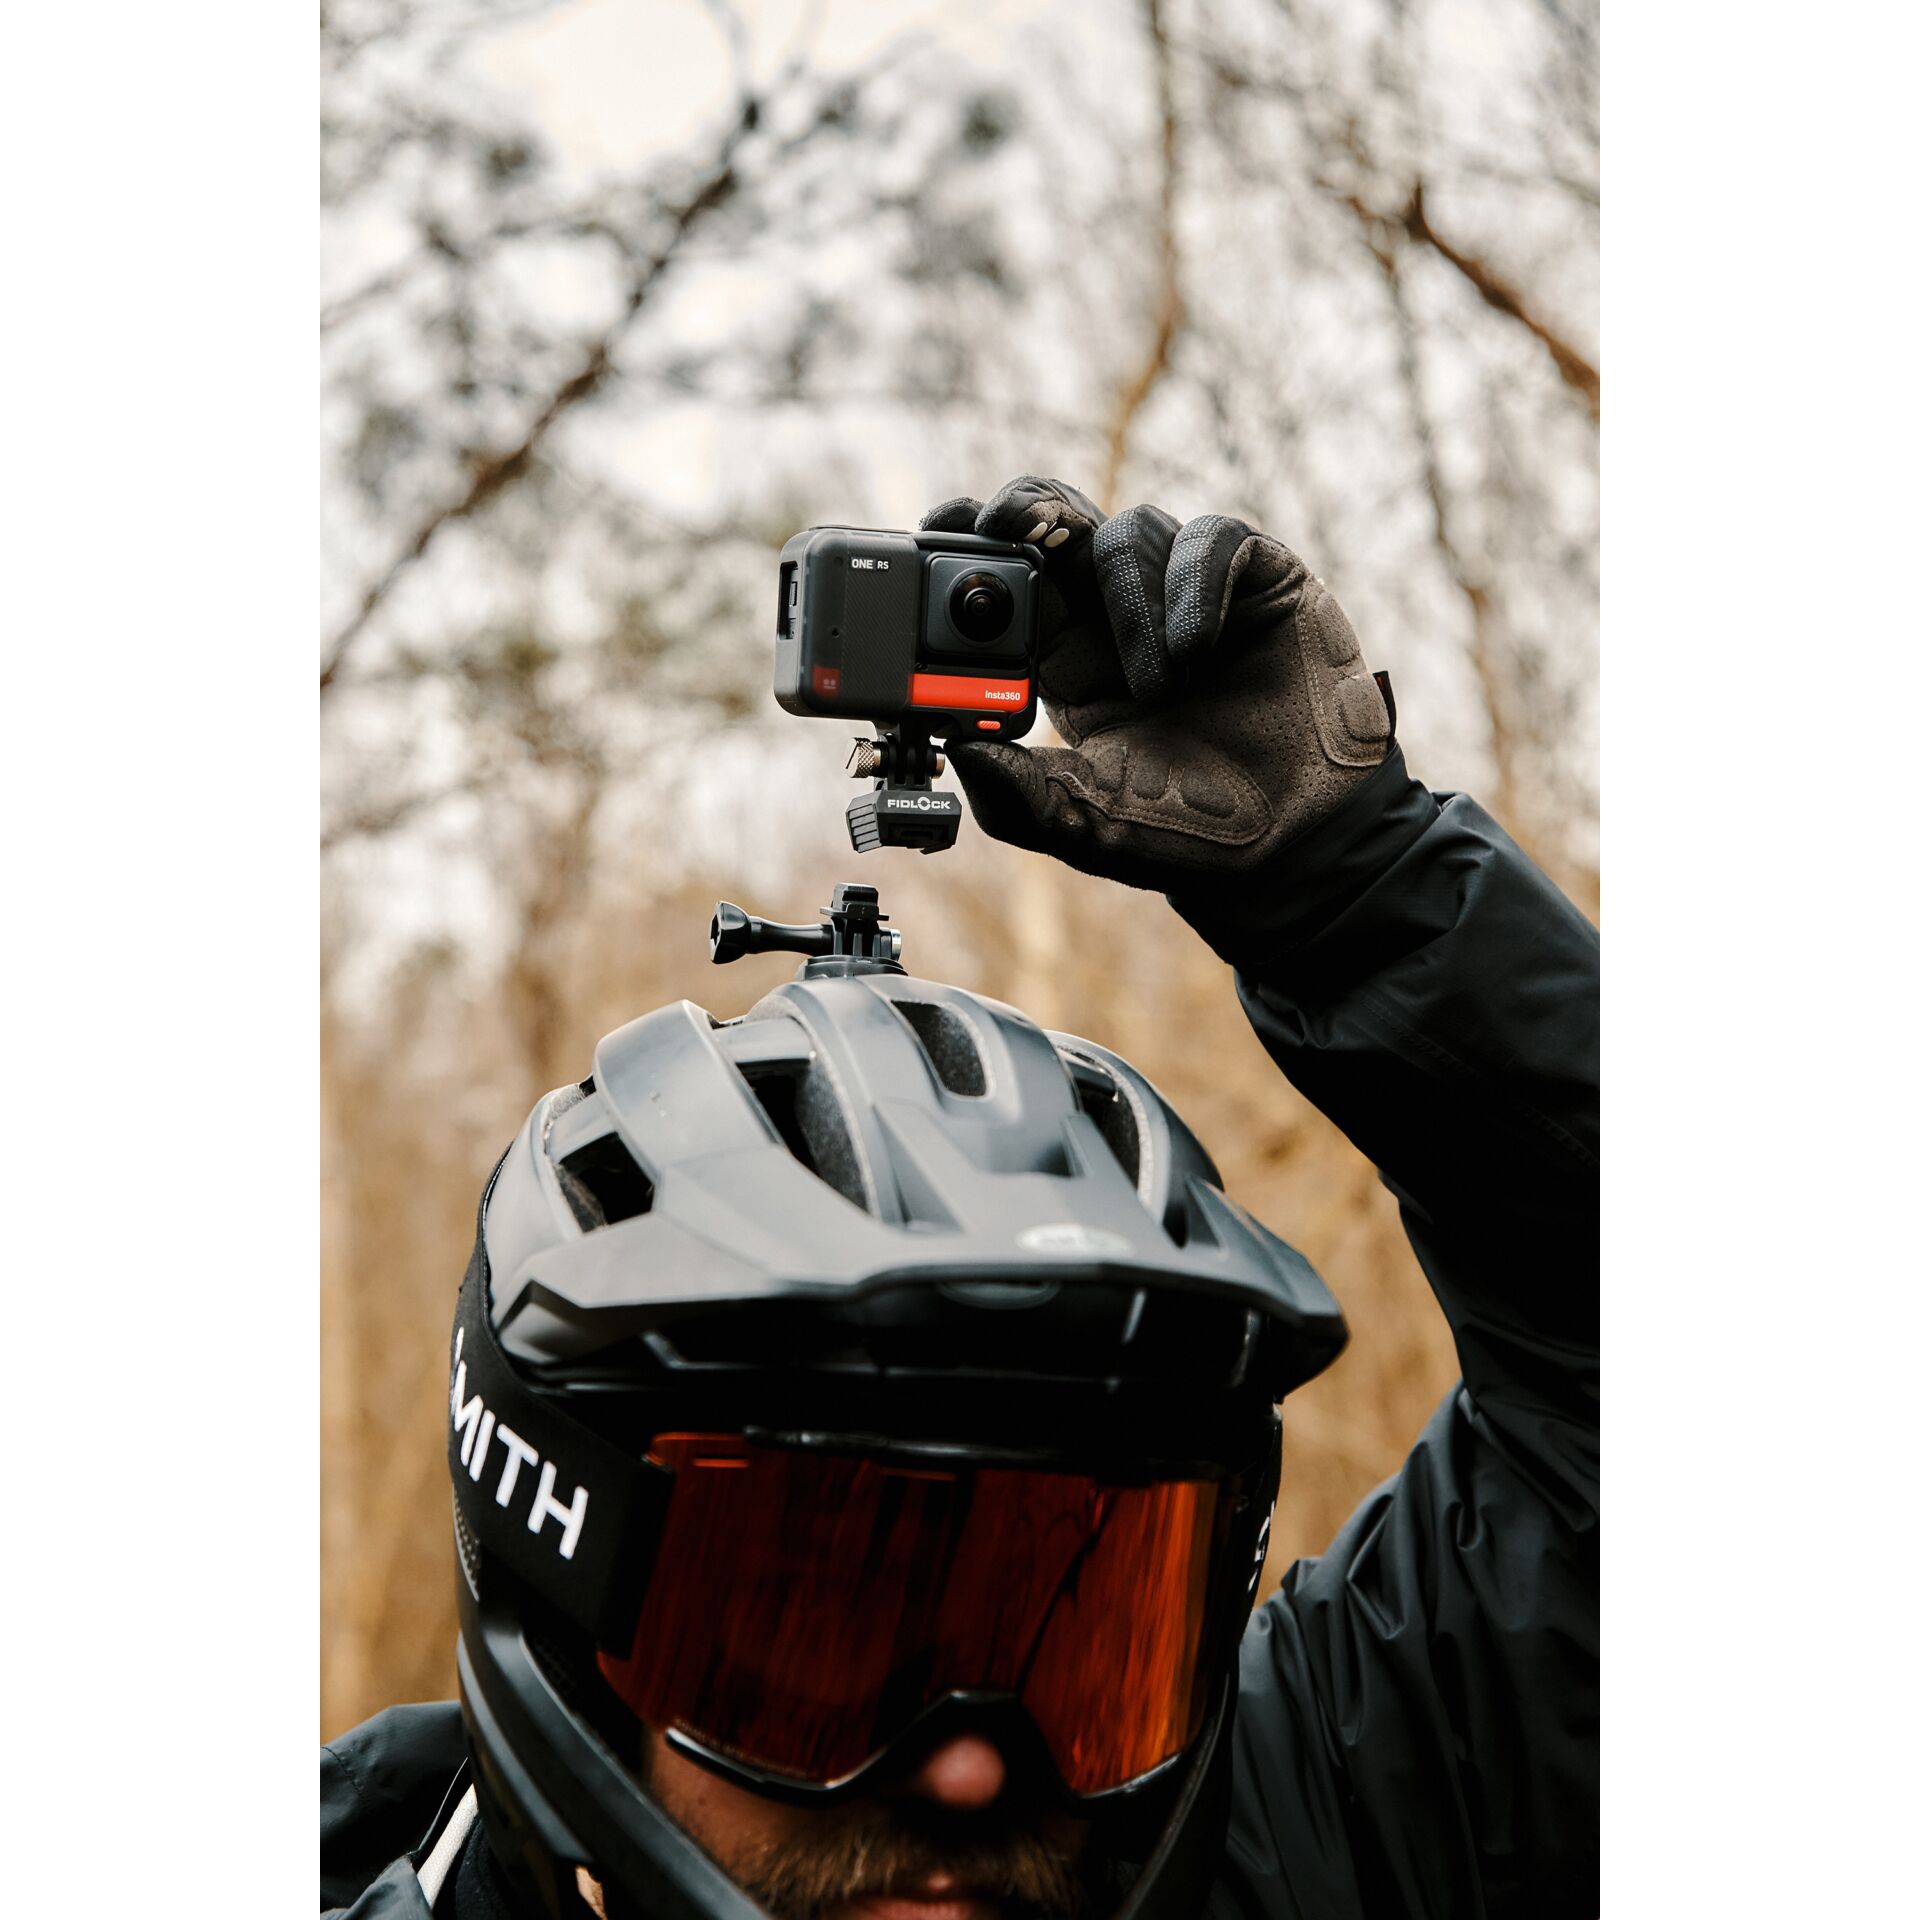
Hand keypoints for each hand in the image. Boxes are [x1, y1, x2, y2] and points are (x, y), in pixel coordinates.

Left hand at [921, 477, 1393, 894]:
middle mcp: (1116, 611)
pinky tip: (1195, 645)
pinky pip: (1211, 540)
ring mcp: (1185, 589)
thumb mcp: (1093, 828)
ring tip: (1160, 684)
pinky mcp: (1256, 578)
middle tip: (1000, 525)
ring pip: (1129, 532)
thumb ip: (1024, 801)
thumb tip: (958, 753)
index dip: (969, 553)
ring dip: (1130, 597)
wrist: (1299, 841)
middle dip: (1021, 510)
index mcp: (1064, 658)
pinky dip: (1194, 582)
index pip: (1004, 583)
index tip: (935, 537)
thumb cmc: (1189, 830)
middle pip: (1054, 522)